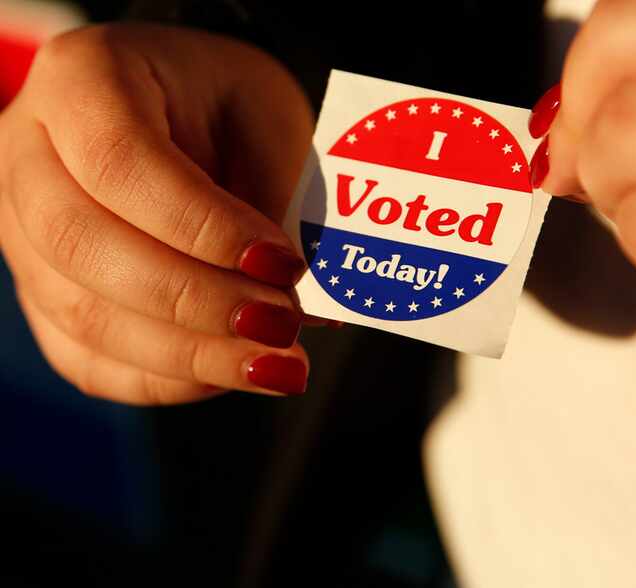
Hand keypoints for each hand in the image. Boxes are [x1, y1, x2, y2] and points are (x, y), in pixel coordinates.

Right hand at [0, 24, 313, 403]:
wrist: (174, 112)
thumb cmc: (225, 107)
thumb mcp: (264, 118)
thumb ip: (277, 200)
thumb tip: (308, 308)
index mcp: (81, 79)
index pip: (121, 162)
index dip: (203, 226)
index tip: (283, 263)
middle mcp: (28, 156)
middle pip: (84, 246)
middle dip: (196, 300)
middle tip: (283, 324)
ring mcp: (22, 233)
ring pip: (83, 316)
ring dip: (191, 355)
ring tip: (276, 365)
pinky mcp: (44, 294)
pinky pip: (87, 358)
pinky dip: (166, 379)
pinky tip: (230, 372)